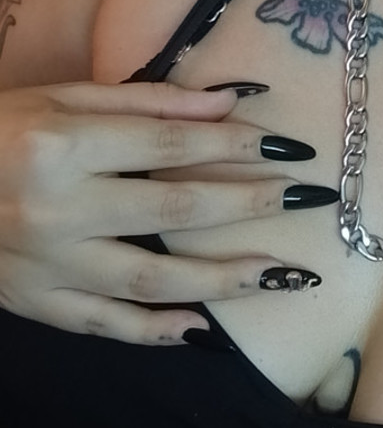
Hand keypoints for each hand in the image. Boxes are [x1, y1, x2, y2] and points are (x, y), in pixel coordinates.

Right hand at [0, 80, 320, 344]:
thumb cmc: (0, 129)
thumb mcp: (65, 97)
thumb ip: (149, 102)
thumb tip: (231, 103)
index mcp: (62, 145)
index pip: (169, 146)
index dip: (235, 145)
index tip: (289, 148)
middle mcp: (56, 208)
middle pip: (173, 207)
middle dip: (249, 202)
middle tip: (306, 199)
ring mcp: (45, 264)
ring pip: (150, 278)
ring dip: (222, 278)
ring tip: (280, 275)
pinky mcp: (34, 304)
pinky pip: (105, 325)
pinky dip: (156, 330)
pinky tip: (202, 329)